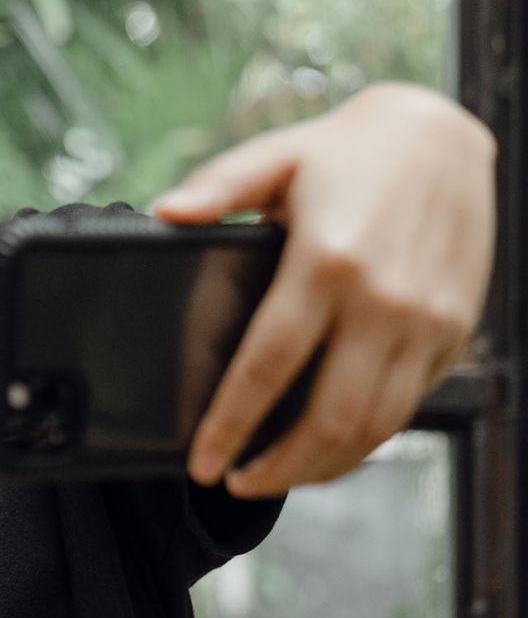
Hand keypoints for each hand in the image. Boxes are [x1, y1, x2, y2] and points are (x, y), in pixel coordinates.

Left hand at [154, 83, 494, 495]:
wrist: (445, 136)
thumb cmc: (349, 150)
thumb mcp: (276, 156)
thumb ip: (217, 188)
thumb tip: (164, 213)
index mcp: (327, 262)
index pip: (268, 366)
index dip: (231, 424)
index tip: (202, 460)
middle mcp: (383, 302)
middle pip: (328, 418)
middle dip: (276, 467)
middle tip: (233, 481)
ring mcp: (425, 324)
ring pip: (374, 427)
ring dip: (321, 467)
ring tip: (271, 476)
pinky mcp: (452, 334)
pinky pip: (407, 408)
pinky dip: (365, 442)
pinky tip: (327, 448)